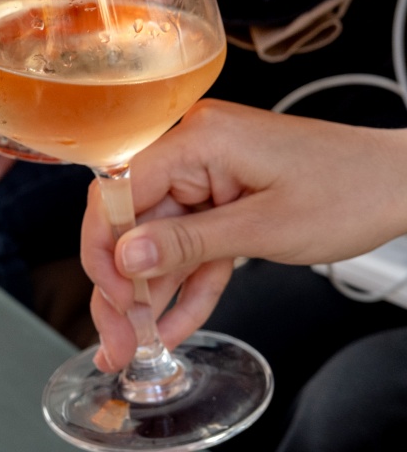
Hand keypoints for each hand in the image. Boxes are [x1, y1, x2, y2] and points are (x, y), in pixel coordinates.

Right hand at [82, 99, 406, 371]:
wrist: (403, 184)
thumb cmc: (353, 188)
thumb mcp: (265, 227)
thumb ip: (188, 243)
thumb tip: (126, 257)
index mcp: (198, 139)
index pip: (119, 191)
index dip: (105, 247)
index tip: (112, 296)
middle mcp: (193, 150)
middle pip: (133, 220)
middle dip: (123, 283)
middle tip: (118, 336)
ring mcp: (207, 174)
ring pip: (158, 239)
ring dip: (151, 292)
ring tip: (138, 342)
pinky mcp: (222, 197)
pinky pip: (191, 243)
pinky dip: (185, 282)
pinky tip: (171, 322)